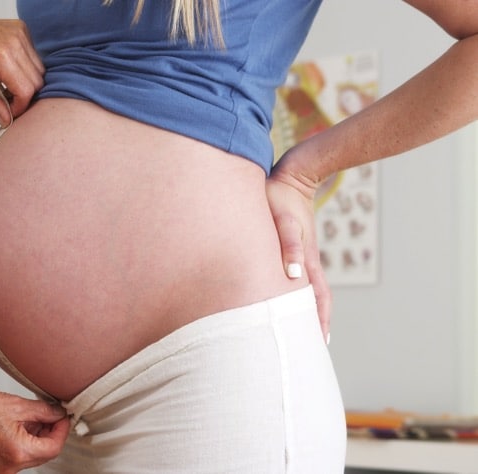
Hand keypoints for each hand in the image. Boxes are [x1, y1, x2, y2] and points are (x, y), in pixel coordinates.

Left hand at [0, 13, 44, 126]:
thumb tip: (6, 119)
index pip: (26, 90)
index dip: (19, 106)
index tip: (9, 111)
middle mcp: (13, 40)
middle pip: (36, 81)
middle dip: (23, 96)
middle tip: (4, 99)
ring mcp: (19, 32)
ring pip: (38, 70)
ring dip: (25, 82)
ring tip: (4, 84)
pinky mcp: (21, 29)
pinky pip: (34, 57)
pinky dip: (24, 68)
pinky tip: (7, 69)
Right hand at [0, 387, 68, 472]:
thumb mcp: (16, 405)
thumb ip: (44, 411)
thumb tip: (59, 413)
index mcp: (18, 452)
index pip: (54, 447)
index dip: (62, 429)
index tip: (64, 416)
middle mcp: (11, 465)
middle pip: (45, 453)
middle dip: (51, 432)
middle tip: (52, 412)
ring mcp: (4, 467)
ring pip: (34, 453)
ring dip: (38, 435)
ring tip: (31, 414)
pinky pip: (21, 454)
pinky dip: (26, 439)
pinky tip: (21, 422)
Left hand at [267, 157, 331, 341]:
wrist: (290, 176)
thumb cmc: (279, 198)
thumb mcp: (283, 222)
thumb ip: (289, 246)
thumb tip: (293, 275)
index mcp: (307, 260)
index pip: (319, 298)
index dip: (320, 320)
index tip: (319, 343)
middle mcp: (308, 261)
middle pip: (318, 299)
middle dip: (317, 323)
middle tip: (313, 348)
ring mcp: (303, 255)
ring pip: (310, 290)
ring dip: (310, 311)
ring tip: (305, 331)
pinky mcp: (295, 247)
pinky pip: (300, 278)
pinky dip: (299, 294)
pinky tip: (292, 299)